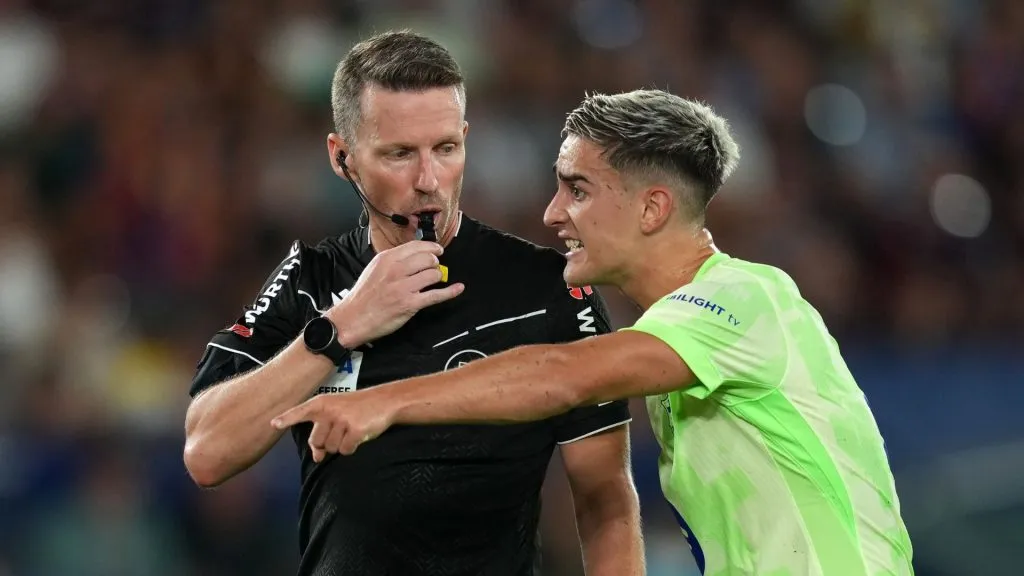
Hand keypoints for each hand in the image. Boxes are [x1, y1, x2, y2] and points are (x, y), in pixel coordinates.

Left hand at [271, 388, 393, 461]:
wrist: (384, 401)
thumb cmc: (356, 408)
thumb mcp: (336, 413)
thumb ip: (321, 432)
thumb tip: (317, 457)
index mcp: (322, 403)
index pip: (300, 412)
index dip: (286, 419)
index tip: (273, 424)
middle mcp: (329, 410)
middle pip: (316, 441)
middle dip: (327, 443)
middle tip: (340, 431)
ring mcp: (342, 419)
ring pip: (331, 448)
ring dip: (341, 445)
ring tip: (351, 430)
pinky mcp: (355, 429)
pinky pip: (345, 450)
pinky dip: (352, 447)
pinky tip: (359, 435)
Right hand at [328, 240, 463, 346]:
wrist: (352, 318)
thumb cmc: (363, 296)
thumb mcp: (374, 269)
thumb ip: (392, 260)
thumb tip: (413, 255)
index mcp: (387, 259)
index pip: (416, 246)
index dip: (431, 247)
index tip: (438, 250)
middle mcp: (396, 270)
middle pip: (428, 258)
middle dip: (435, 263)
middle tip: (433, 268)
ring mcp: (404, 287)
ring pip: (433, 274)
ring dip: (437, 277)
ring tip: (434, 281)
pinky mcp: (410, 304)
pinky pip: (436, 295)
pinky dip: (450, 292)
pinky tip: (458, 288)